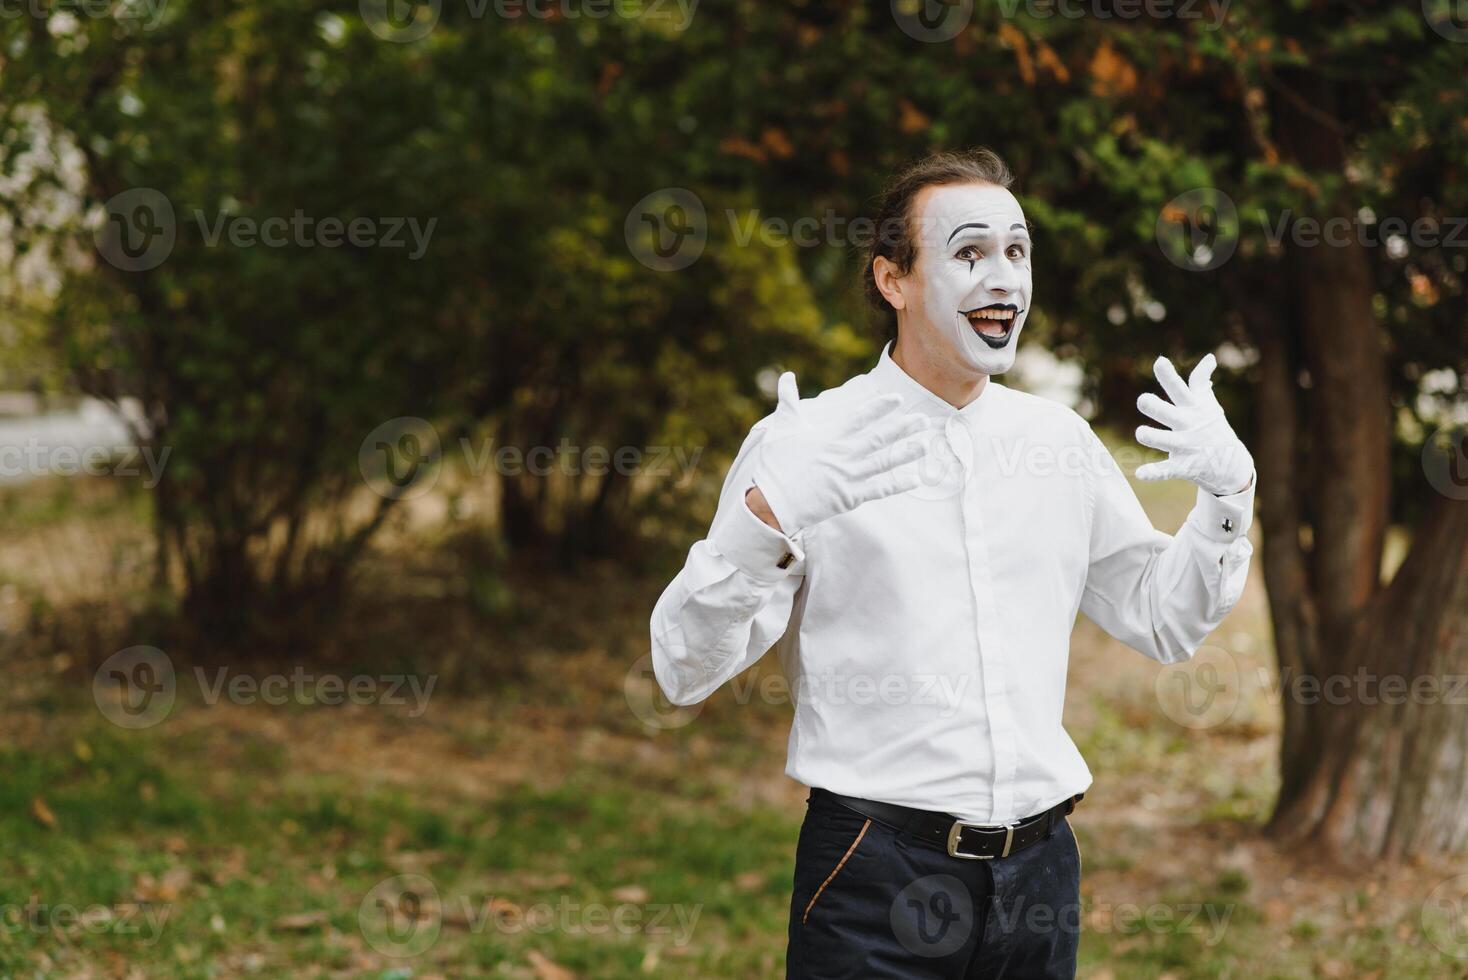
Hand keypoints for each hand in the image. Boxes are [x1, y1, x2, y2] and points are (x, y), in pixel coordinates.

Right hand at [751, 371, 931, 534]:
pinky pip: (879, 490)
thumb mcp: (780, 427)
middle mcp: (843, 455)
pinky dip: (898, 484)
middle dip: (903, 428)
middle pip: (879, 438)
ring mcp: (848, 477)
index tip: (897, 399)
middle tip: (923, 420)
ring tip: (925, 444)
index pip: (860, 418)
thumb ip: (788, 400)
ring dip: (906, 452)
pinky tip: (915, 478)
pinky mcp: (849, 497)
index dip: (880, 407)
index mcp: (829, 437)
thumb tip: (786, 375)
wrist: (771, 502)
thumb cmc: (774, 464)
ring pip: (884, 462)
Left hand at [1134, 353, 1253, 495]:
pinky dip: (1154, 473)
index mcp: (1191, 408)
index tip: (1160, 361)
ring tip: (1141, 433)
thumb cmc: (1213, 427)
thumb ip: (1201, 381)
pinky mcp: (1185, 466)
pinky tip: (1140, 474)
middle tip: (1142, 400)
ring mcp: (1187, 446)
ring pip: (1165, 440)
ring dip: (1152, 437)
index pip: (1179, 389)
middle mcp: (1188, 425)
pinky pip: (1167, 470)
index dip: (1169, 376)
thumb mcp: (1208, 404)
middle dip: (1155, 406)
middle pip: (1168, 413)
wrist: (1233, 463)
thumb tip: (1209, 357)